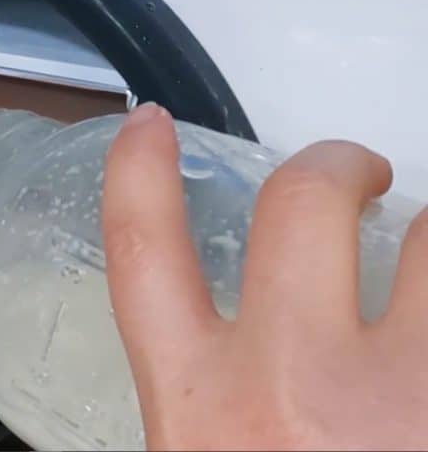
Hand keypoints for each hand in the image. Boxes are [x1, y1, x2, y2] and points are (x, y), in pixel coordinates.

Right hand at [102, 103, 427, 449]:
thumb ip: (210, 402)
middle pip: (299, 202)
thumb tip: (236, 357)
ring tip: (423, 275)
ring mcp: (393, 391)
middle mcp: (288, 386)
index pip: (145, 257)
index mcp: (200, 411)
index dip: (138, 174)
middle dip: (336, 163)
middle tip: (359, 175)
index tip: (150, 128)